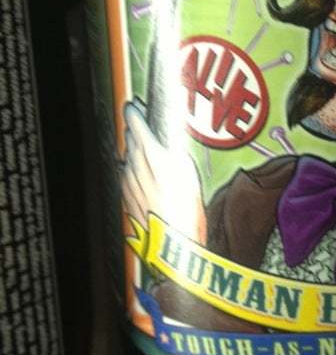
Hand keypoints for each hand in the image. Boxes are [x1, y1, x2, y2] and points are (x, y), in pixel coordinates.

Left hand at [121, 100, 207, 245]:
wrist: (177, 248)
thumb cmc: (191, 215)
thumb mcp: (191, 179)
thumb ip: (177, 157)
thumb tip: (169, 141)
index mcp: (162, 166)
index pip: (141, 133)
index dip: (136, 118)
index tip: (134, 106)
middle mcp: (143, 174)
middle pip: (132, 144)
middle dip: (133, 128)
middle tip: (136, 115)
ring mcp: (132, 188)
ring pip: (126, 159)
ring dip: (130, 146)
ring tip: (136, 138)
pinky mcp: (128, 200)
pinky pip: (124, 176)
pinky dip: (127, 166)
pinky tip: (132, 164)